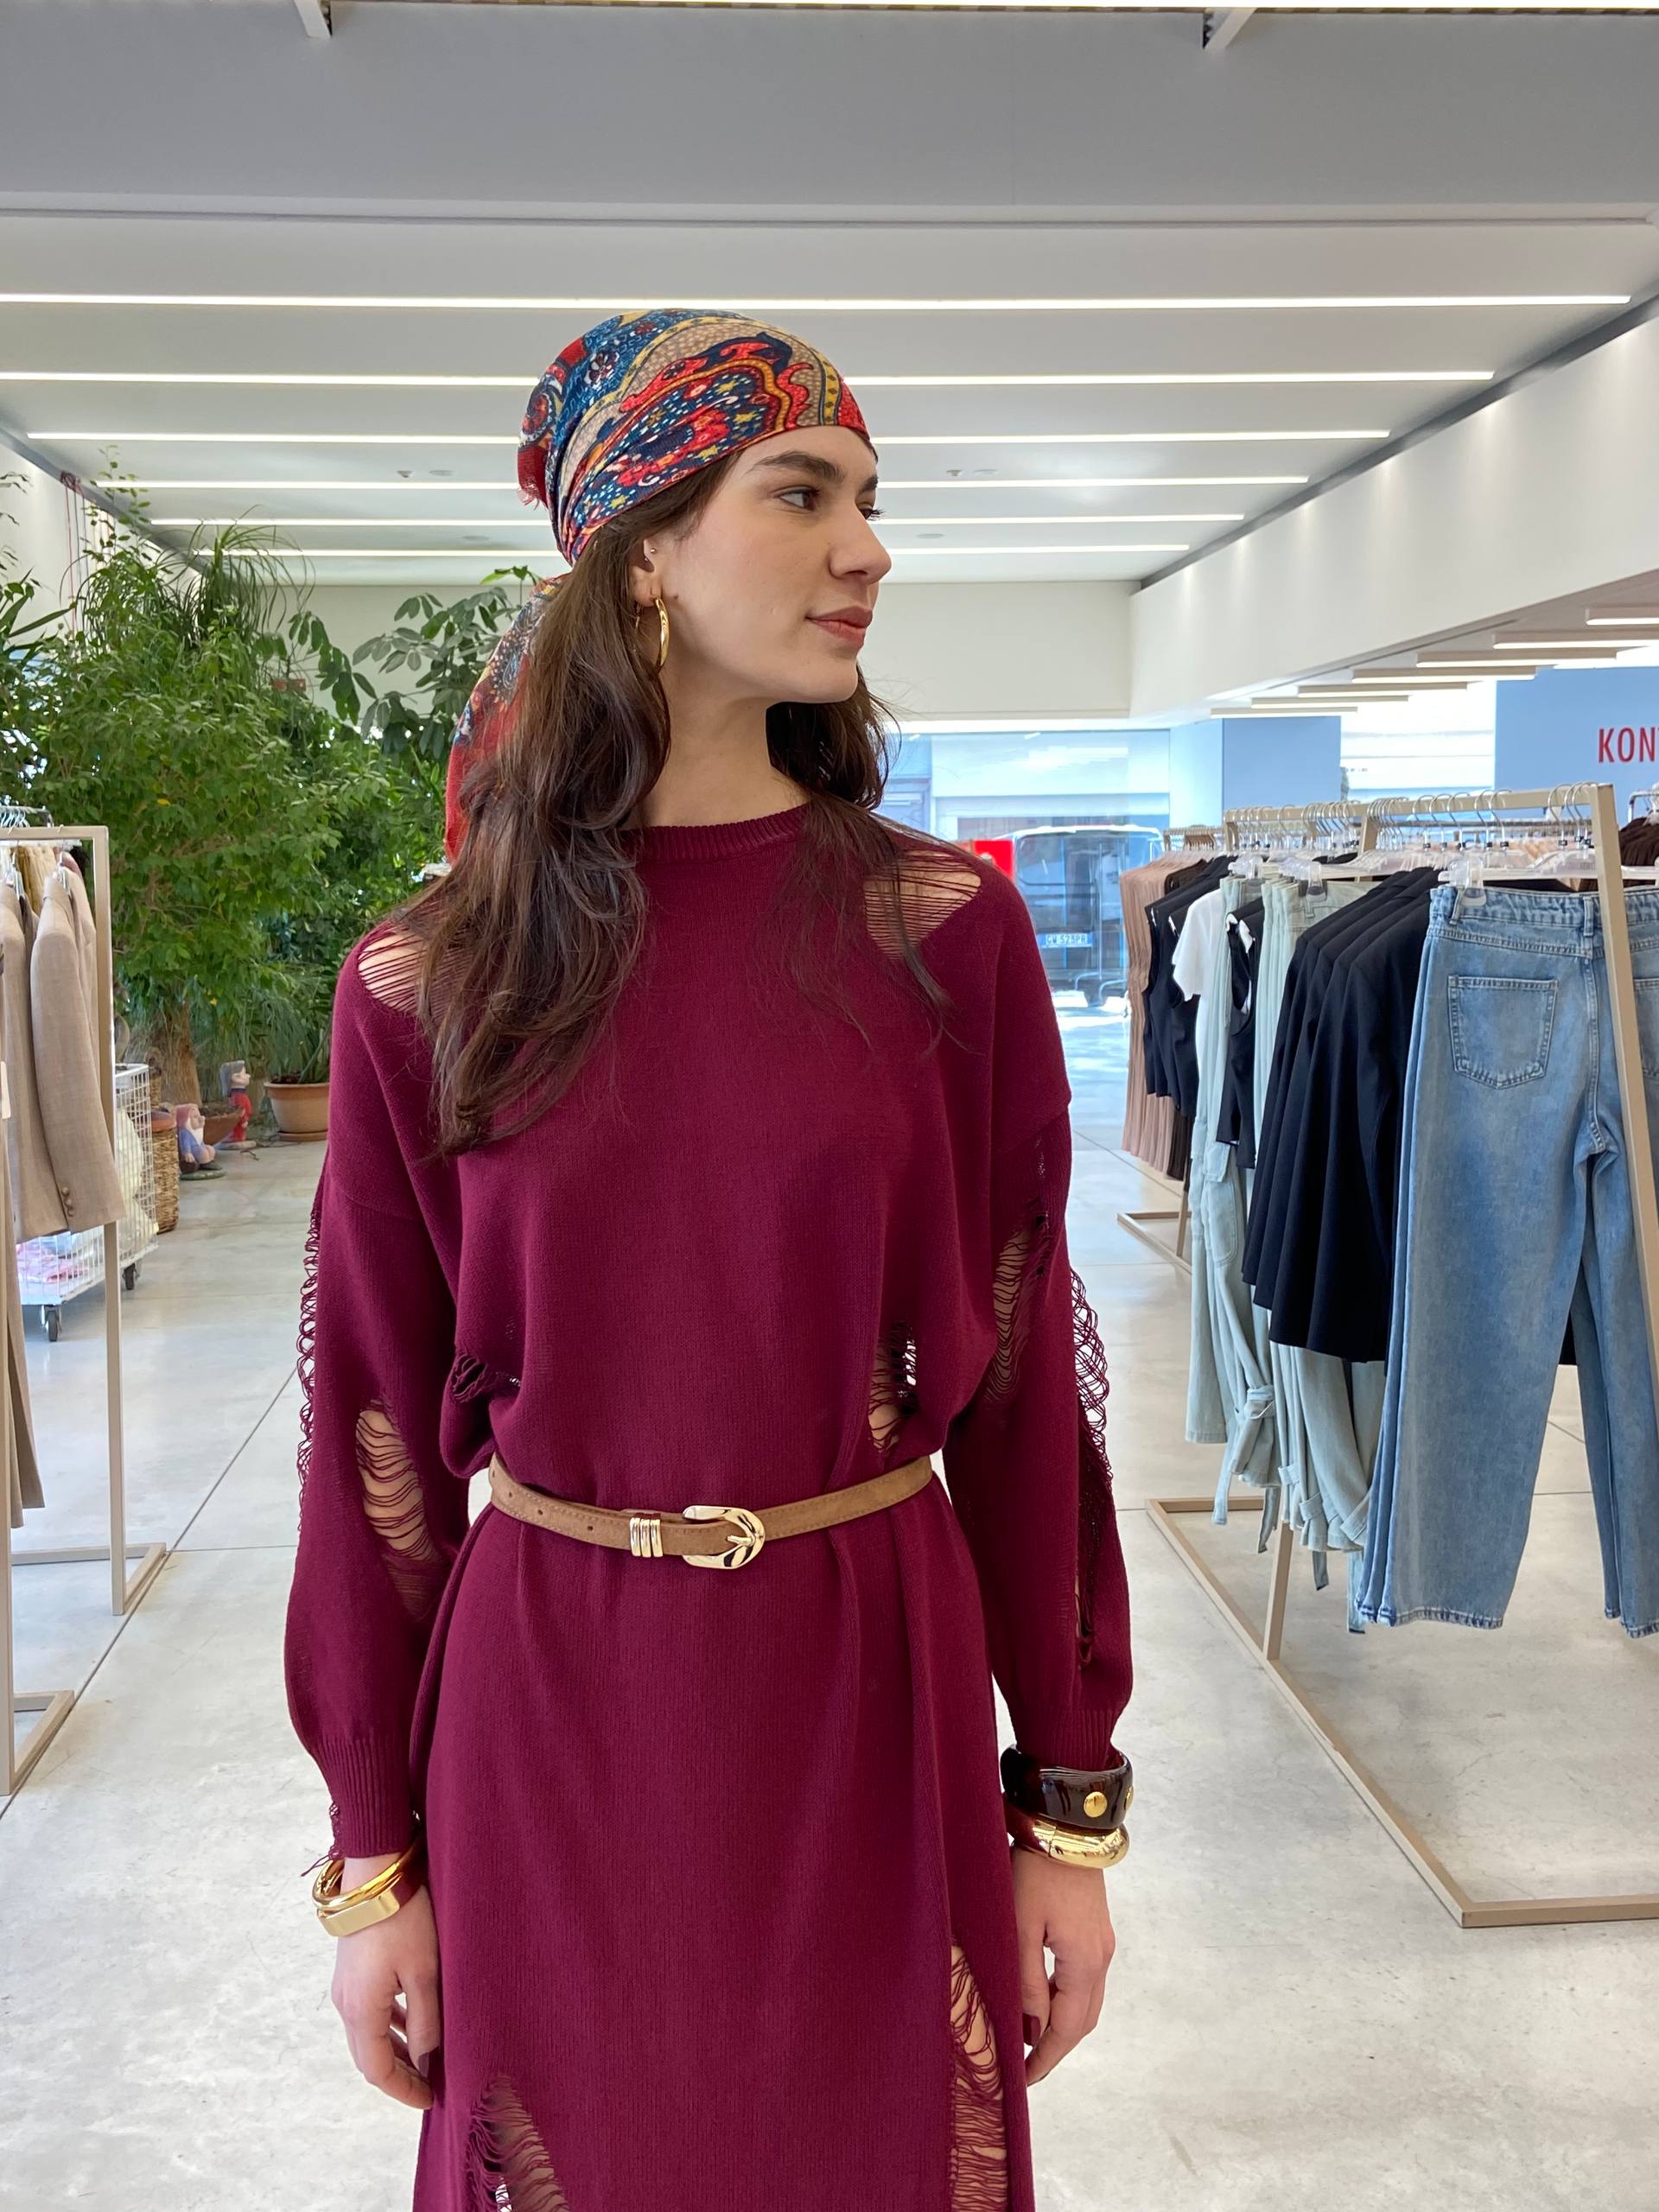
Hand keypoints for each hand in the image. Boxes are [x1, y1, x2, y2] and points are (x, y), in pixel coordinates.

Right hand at [329, 1852, 441, 2110]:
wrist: (376, 1872)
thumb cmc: (403, 1919)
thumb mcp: (424, 1972)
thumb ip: (425, 2021)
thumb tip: (426, 2061)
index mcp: (361, 2011)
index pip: (377, 2070)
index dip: (403, 2090)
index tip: (429, 2100)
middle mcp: (345, 2004)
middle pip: (369, 2056)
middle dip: (399, 2075)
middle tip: (430, 2085)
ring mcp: (345, 1987)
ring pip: (368, 2034)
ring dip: (395, 2050)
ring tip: (427, 2059)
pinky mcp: (351, 1970)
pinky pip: (369, 2011)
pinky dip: (390, 2026)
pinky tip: (412, 2023)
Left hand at [1010, 1844, 1116, 2086]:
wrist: (1065, 1826)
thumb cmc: (1036, 1872)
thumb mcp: (1020, 1927)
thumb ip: (1025, 1981)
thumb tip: (1030, 2027)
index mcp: (1085, 1963)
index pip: (1068, 2029)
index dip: (1046, 2057)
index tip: (1024, 2080)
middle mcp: (1101, 1958)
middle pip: (1083, 2020)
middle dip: (1055, 2047)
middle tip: (1026, 2067)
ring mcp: (1103, 1942)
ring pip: (1086, 2001)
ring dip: (1061, 2023)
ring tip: (1028, 2038)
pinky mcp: (1096, 1929)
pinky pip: (1084, 1979)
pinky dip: (1066, 1999)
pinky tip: (1042, 1999)